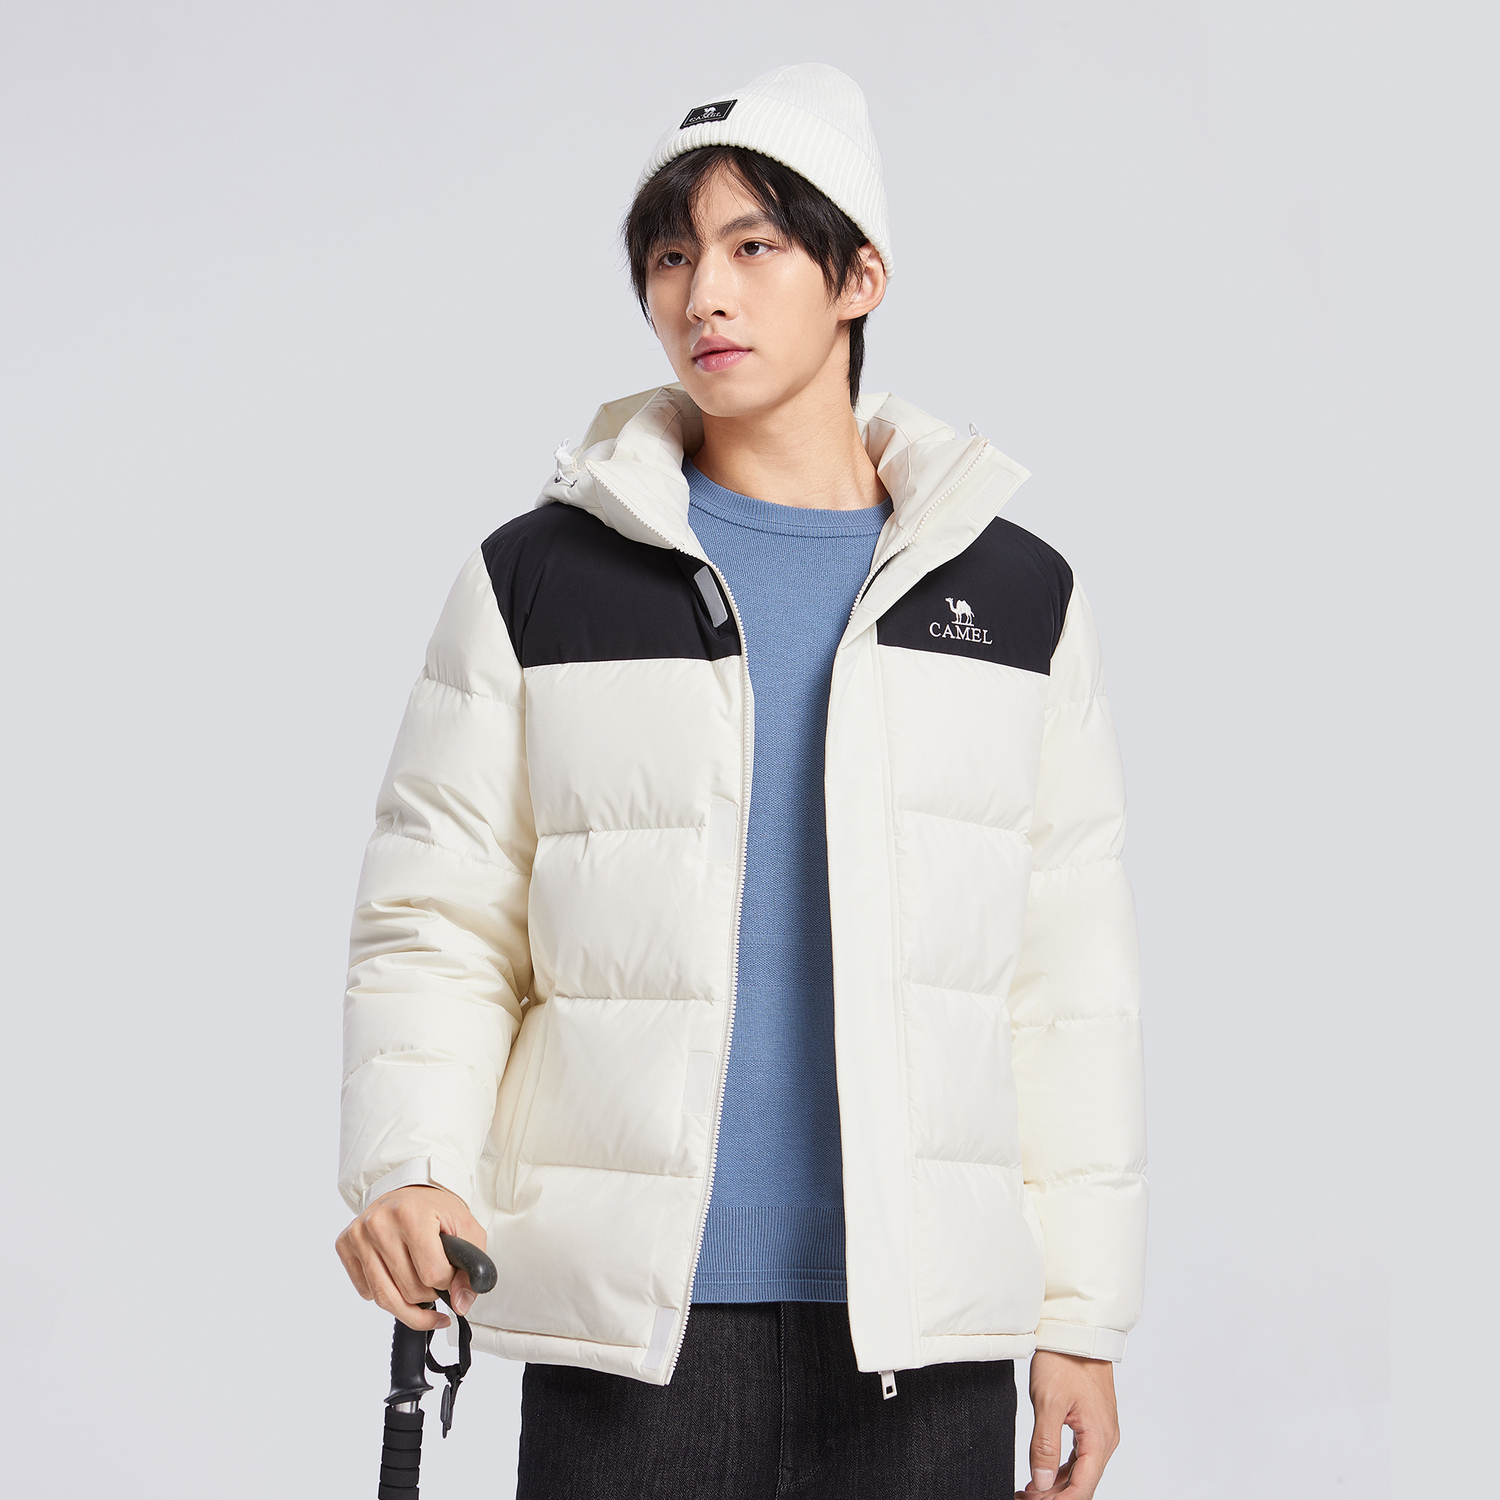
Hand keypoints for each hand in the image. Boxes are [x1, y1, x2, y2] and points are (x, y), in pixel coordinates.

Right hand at [335, 1184, 487, 1330]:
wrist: (408, 1191)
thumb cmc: (435, 1210)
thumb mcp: (466, 1228)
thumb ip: (473, 1266)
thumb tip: (461, 1304)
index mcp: (411, 1214)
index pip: (432, 1274)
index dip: (448, 1282)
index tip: (450, 1273)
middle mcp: (379, 1223)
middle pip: (409, 1291)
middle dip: (429, 1294)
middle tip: (435, 1280)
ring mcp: (359, 1235)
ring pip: (385, 1298)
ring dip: (408, 1304)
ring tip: (421, 1293)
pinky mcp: (345, 1245)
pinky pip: (367, 1292)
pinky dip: (386, 1294)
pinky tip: (397, 1278)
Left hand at [1017, 1351, 1119, 1497]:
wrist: (1076, 1331)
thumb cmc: (1064, 1360)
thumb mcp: (1048, 1402)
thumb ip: (1045, 1445)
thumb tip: (1040, 1482)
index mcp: (1099, 1439)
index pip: (1082, 1488)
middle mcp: (1106, 1439)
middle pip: (1082, 1484)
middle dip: (1053, 1496)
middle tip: (1022, 1498)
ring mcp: (1101, 1431)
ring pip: (1081, 1472)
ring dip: (1056, 1486)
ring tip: (1028, 1492)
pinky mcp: (1093, 1423)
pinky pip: (1080, 1457)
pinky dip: (1062, 1470)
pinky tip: (1042, 1475)